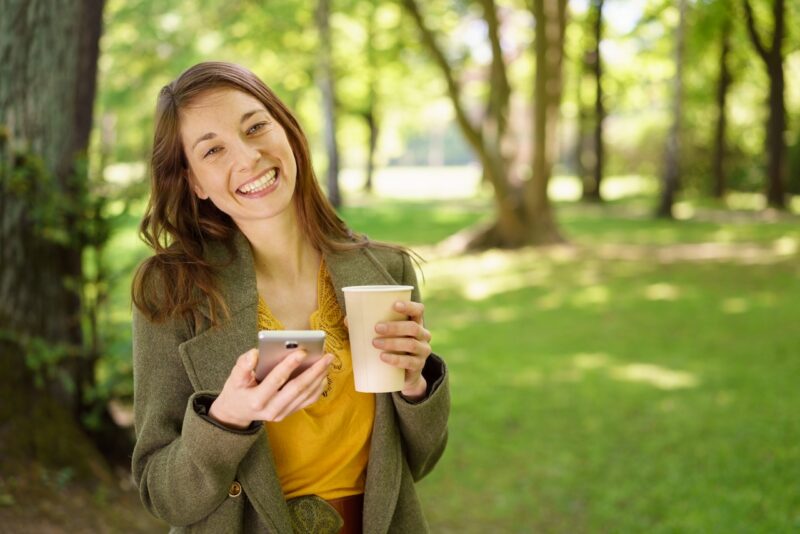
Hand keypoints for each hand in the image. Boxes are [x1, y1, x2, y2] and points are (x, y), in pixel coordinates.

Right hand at [208, 348, 332, 428]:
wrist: (237, 412)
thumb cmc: (237, 390)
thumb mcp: (233, 377)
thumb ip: (243, 365)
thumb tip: (255, 353)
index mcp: (256, 400)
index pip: (276, 380)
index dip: (289, 365)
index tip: (302, 351)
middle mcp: (271, 409)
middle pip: (297, 389)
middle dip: (314, 371)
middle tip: (326, 356)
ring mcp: (281, 414)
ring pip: (305, 395)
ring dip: (319, 377)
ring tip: (327, 362)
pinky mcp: (289, 414)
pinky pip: (307, 401)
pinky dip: (318, 388)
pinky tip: (323, 375)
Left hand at [372, 300, 431, 400]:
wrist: (402, 376)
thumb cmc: (392, 348)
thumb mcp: (384, 336)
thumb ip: (368, 326)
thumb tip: (347, 319)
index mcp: (416, 323)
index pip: (418, 310)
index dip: (409, 306)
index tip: (394, 305)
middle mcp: (423, 335)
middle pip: (413, 328)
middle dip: (395, 327)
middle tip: (376, 328)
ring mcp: (422, 351)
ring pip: (411, 344)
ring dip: (392, 343)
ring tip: (375, 343)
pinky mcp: (418, 366)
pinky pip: (409, 362)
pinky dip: (396, 359)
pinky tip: (384, 357)